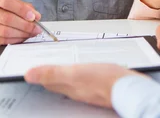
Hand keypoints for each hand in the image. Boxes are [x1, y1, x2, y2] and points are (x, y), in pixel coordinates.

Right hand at [0, 0, 41, 45]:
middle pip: (6, 18)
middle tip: (36, 28)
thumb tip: (36, 16)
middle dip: (25, 25)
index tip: (34, 16)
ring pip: (4, 31)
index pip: (7, 2)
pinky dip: (15, 40)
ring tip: (31, 33)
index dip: (22, 10)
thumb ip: (23, 6)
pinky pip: (2, 40)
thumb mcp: (8, 1)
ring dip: (22, 34)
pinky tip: (22, 37)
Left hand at [25, 64, 142, 108]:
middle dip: (50, 77)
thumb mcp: (75, 73)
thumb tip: (28, 75)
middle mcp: (78, 91)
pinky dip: (81, 77)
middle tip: (42, 69)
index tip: (31, 70)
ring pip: (72, 84)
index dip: (39, 76)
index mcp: (69, 86)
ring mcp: (90, 90)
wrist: (131, 88)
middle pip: (59, 85)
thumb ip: (52, 73)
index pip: (48, 83)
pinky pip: (86, 82)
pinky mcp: (102, 87)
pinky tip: (85, 73)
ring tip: (59, 70)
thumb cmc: (106, 80)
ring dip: (64, 77)